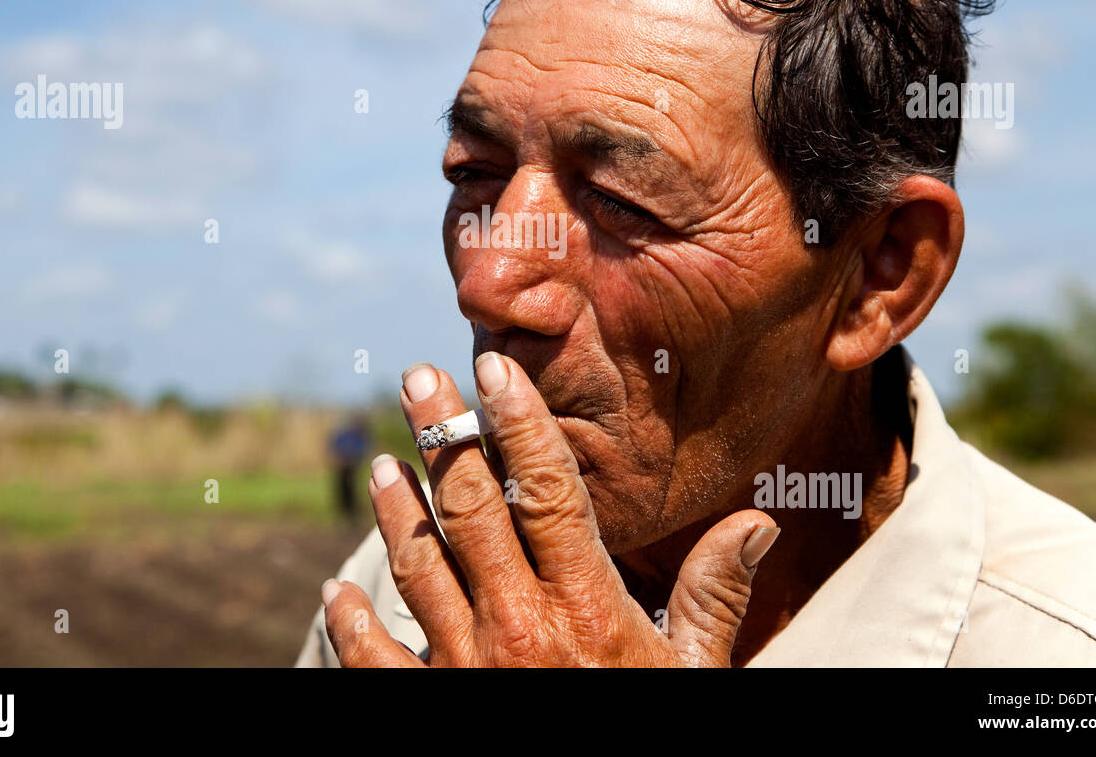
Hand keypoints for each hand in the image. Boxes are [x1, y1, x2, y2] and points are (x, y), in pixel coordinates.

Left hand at [322, 352, 778, 666]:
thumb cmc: (645, 732)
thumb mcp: (692, 674)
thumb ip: (713, 595)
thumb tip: (756, 522)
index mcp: (586, 607)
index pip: (549, 493)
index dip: (521, 426)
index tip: (496, 373)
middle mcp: (520, 625)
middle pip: (473, 509)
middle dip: (443, 437)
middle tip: (418, 379)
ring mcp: (466, 666)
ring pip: (420, 566)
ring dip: (397, 509)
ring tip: (383, 464)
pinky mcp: (428, 706)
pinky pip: (376, 659)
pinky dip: (352, 623)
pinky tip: (339, 590)